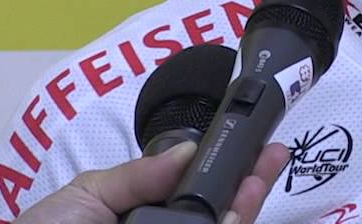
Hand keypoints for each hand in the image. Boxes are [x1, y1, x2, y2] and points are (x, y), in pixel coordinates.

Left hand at [16, 140, 290, 223]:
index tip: (255, 146)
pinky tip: (234, 217)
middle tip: (272, 156)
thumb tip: (190, 150)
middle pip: (222, 216)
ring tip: (258, 181)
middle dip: (251, 186)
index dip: (233, 172)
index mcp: (151, 216)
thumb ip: (140, 174)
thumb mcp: (88, 194)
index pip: (203, 194)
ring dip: (246, 208)